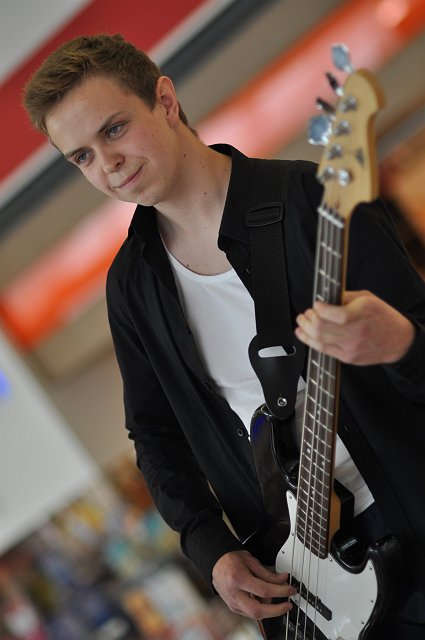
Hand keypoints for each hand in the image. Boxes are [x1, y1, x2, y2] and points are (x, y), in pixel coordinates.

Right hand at [212, 550, 295, 619]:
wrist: (215, 563)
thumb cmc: (231, 560)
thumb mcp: (251, 561)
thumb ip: (268, 573)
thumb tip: (283, 579)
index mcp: (239, 579)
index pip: (264, 590)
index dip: (280, 591)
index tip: (290, 590)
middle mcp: (234, 593)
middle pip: (258, 611)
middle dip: (277, 610)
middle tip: (288, 605)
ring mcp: (233, 603)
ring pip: (255, 615)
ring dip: (269, 609)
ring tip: (274, 596)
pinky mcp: (233, 608)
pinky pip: (250, 613)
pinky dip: (260, 608)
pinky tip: (264, 600)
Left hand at [295, 290, 414, 364]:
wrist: (399, 341)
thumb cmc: (383, 317)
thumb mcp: (367, 298)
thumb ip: (345, 297)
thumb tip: (325, 298)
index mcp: (359, 314)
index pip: (330, 313)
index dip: (318, 308)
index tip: (316, 304)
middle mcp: (354, 332)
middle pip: (320, 327)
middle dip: (308, 318)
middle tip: (305, 313)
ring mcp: (350, 347)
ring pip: (318, 340)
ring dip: (305, 330)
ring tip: (301, 323)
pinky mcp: (347, 357)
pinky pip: (323, 350)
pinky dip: (309, 341)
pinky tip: (304, 335)